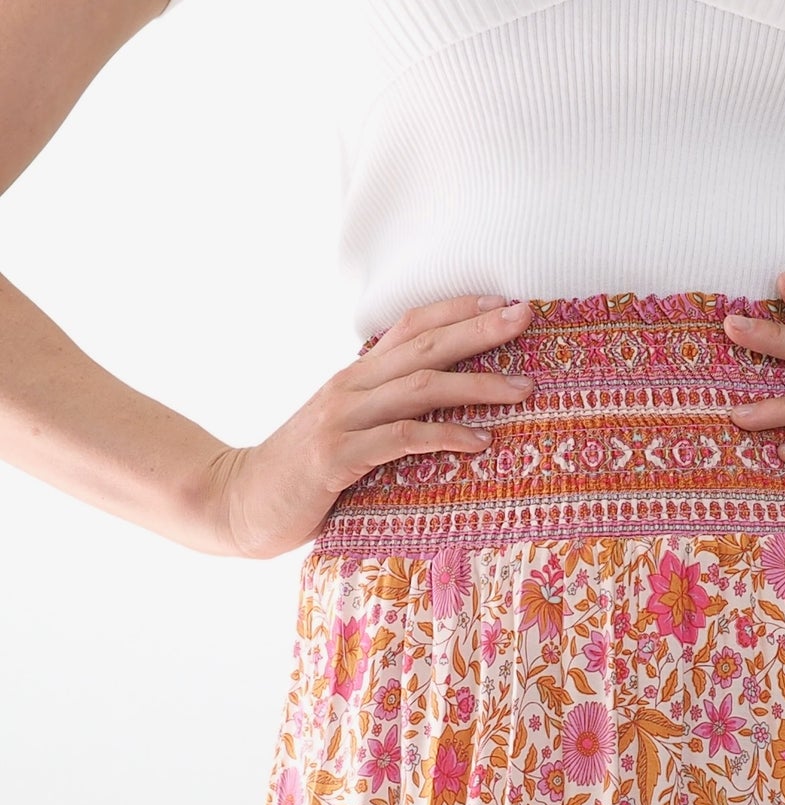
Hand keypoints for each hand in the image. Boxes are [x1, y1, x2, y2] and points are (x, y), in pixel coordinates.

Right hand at [205, 292, 536, 558]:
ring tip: (522, 389)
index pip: (410, 326)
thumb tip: (436, 404)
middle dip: (480, 330)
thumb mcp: (344, 430)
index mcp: (354, 377)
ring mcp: (341, 420)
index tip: (504, 301)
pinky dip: (445, 436)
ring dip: (477, 385)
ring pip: (420, 388)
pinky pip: (400, 439)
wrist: (239, 502)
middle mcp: (349, 387)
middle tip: (526, 316)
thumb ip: (381, 411)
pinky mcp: (336, 458)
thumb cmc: (301, 474)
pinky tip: (481, 442)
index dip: (457, 309)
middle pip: (424, 346)